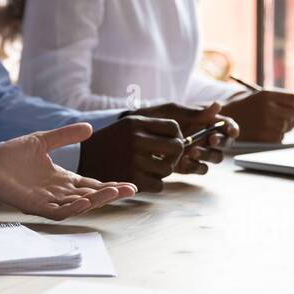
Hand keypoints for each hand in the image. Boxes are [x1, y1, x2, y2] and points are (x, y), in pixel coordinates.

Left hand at [0, 123, 136, 215]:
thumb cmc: (10, 158)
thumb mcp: (41, 141)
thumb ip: (64, 135)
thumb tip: (89, 127)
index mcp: (61, 179)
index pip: (90, 184)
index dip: (108, 185)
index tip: (128, 184)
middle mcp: (57, 192)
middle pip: (90, 196)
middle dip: (110, 194)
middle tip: (131, 190)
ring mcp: (47, 200)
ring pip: (78, 205)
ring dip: (96, 200)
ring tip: (114, 192)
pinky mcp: (34, 205)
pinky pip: (57, 211)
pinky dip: (72, 207)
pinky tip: (85, 201)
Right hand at [81, 106, 218, 192]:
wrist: (80, 160)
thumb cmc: (111, 143)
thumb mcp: (129, 126)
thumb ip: (157, 124)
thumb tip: (214, 108)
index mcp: (136, 122)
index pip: (173, 127)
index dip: (176, 137)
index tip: (169, 143)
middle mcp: (135, 139)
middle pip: (176, 147)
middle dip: (175, 155)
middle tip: (165, 158)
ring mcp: (133, 160)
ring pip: (169, 168)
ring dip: (163, 171)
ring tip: (150, 168)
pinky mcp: (130, 179)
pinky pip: (159, 186)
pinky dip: (154, 185)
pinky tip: (141, 179)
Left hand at [126, 101, 234, 169]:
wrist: (135, 132)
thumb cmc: (157, 115)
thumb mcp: (174, 111)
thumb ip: (196, 112)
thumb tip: (218, 104)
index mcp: (206, 122)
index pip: (227, 125)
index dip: (232, 128)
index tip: (230, 130)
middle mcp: (205, 138)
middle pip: (224, 144)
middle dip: (221, 142)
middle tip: (211, 139)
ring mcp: (198, 152)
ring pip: (214, 158)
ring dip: (208, 155)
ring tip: (193, 150)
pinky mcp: (187, 165)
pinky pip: (199, 168)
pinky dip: (196, 166)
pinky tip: (185, 160)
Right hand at [221, 88, 293, 141]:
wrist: (224, 119)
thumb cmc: (246, 107)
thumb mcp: (261, 96)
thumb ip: (283, 99)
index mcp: (267, 95)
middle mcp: (268, 108)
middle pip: (293, 115)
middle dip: (290, 117)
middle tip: (276, 116)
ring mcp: (266, 123)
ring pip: (287, 127)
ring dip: (282, 127)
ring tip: (266, 123)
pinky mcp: (265, 136)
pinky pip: (280, 137)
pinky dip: (275, 136)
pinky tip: (262, 131)